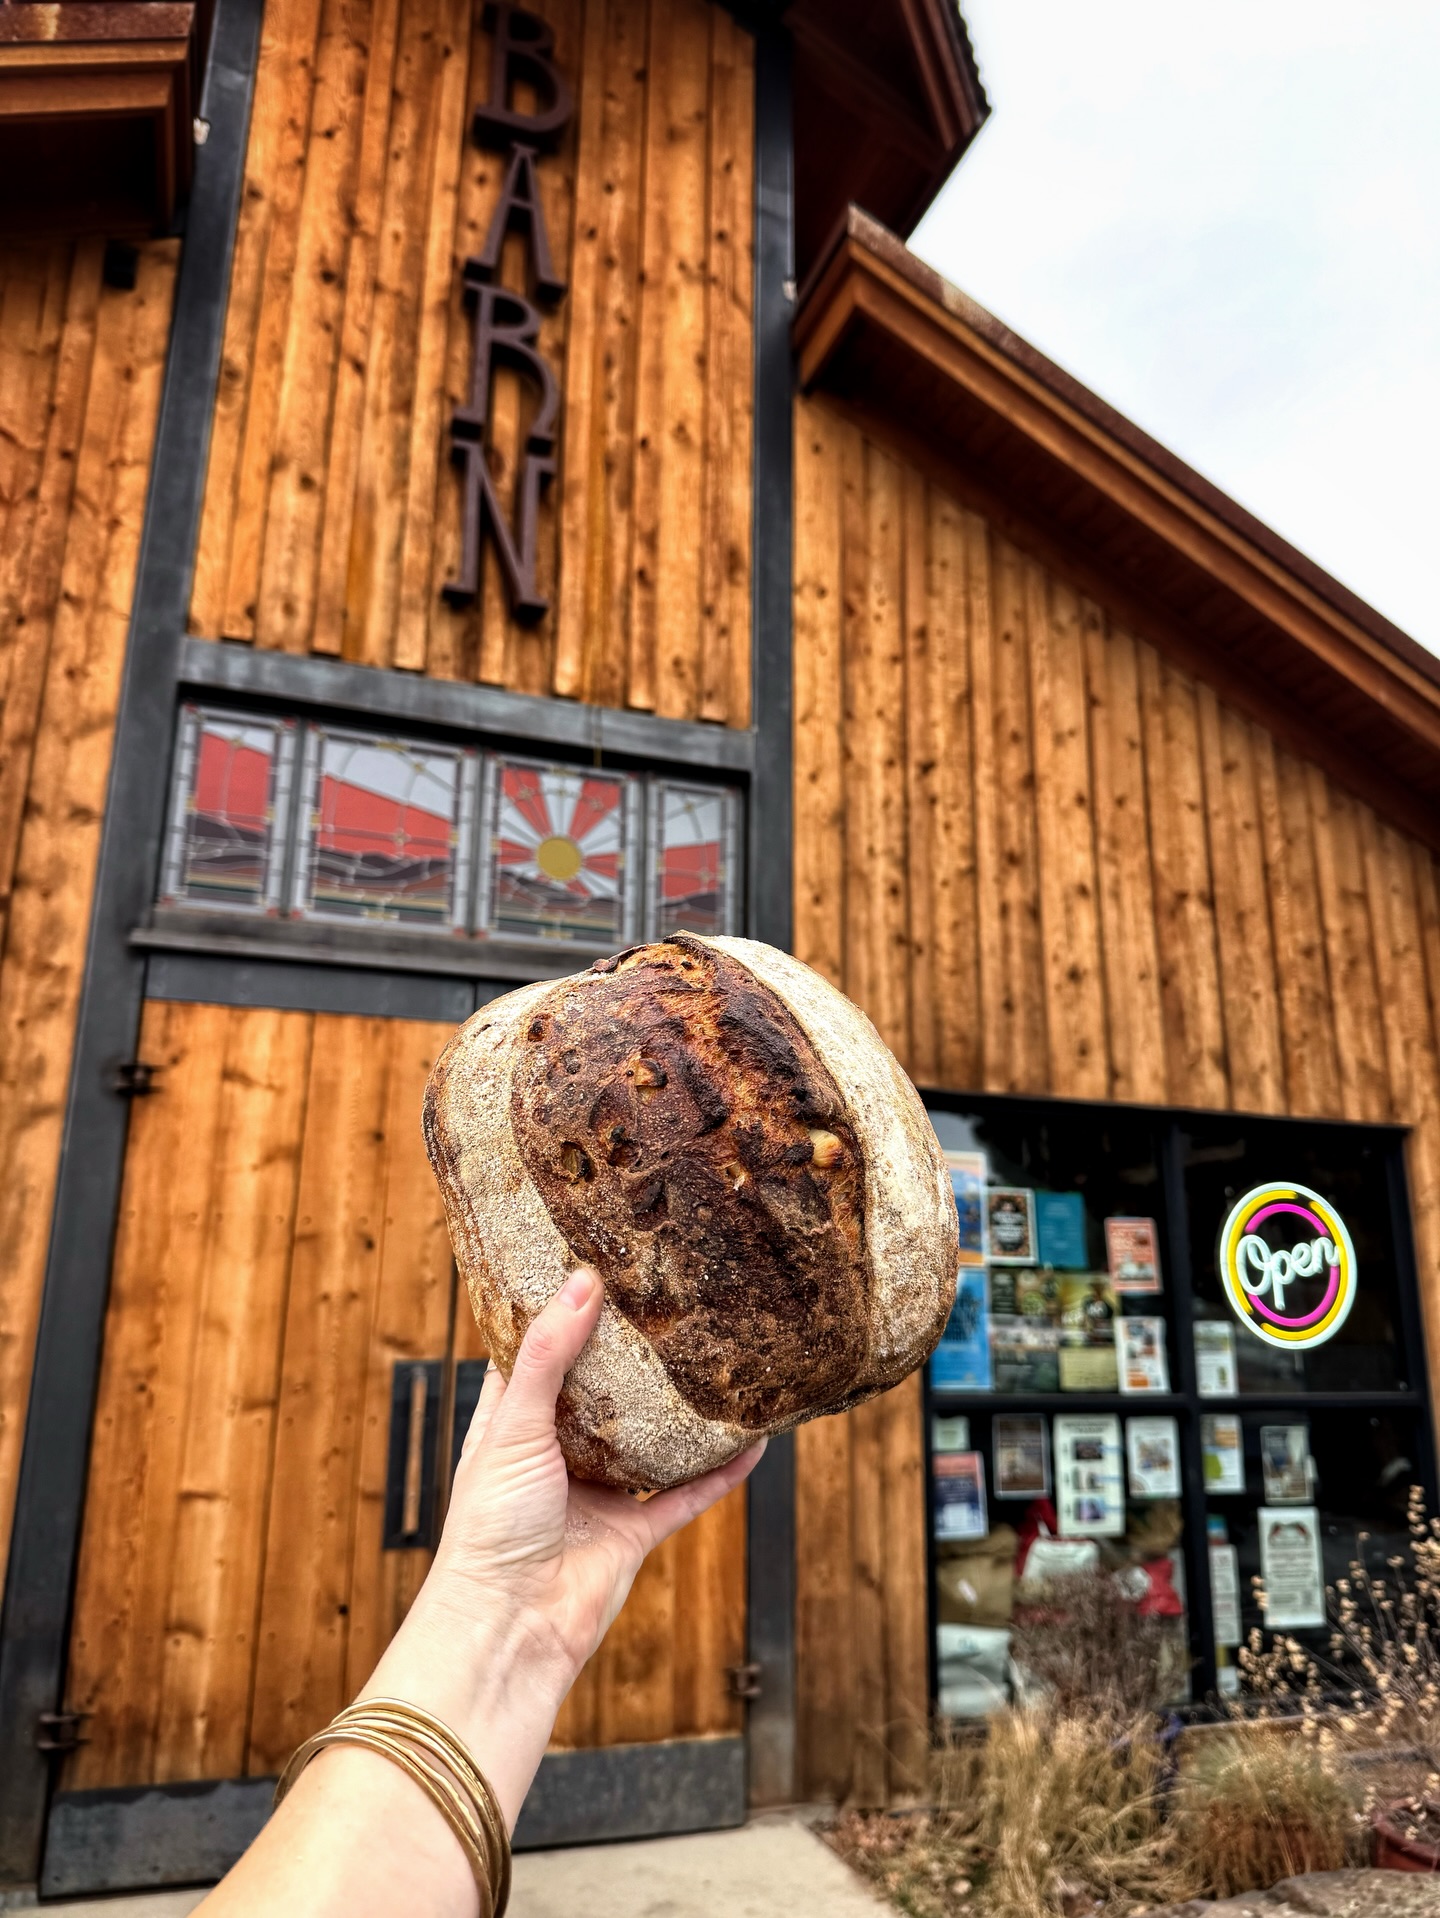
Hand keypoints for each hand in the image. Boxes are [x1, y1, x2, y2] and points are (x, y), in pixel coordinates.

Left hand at [361, 1267, 763, 1827]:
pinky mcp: (633, 1534)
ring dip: (677, 1414)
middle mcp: (556, 1456)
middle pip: (600, 1396)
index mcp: (512, 1427)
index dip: (560, 1317)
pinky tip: (753, 1442)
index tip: (593, 1268)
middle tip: (666, 1304)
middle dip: (629, 1358)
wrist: (509, 1627)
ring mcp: (597, 1496)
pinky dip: (720, 1472)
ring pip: (648, 1444)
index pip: (534, 1358)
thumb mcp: (513, 1427)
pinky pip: (686, 1495)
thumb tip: (583, 1282)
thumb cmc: (490, 1528)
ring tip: (714, 1363)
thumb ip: (547, 1356)